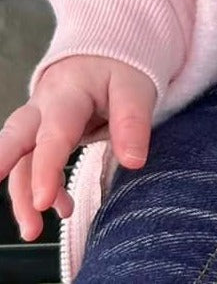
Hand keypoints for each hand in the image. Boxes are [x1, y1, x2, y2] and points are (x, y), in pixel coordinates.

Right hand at [0, 56, 155, 240]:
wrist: (104, 52)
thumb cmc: (119, 68)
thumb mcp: (135, 86)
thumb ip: (133, 122)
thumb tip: (135, 161)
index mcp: (67, 92)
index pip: (54, 134)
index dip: (47, 169)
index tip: (43, 202)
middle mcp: (44, 106)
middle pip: (15, 137)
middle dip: (3, 165)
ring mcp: (40, 121)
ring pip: (21, 159)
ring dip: (22, 195)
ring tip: (34, 231)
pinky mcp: (42, 135)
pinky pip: (32, 164)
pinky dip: (39, 189)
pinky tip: (60, 207)